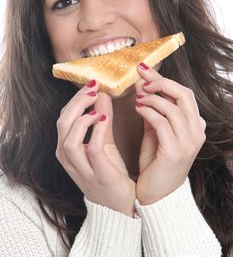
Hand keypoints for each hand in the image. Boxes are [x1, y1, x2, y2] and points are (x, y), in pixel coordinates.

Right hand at [56, 81, 135, 215]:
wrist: (120, 204)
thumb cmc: (109, 172)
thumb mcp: (104, 142)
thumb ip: (102, 119)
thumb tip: (102, 94)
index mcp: (68, 148)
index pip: (64, 118)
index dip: (76, 99)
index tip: (91, 85)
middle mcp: (69, 158)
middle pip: (63, 124)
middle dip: (77, 103)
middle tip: (92, 88)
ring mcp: (81, 168)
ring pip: (70, 138)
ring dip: (82, 117)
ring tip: (97, 105)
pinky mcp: (98, 174)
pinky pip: (91, 150)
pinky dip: (95, 132)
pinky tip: (104, 119)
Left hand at [134, 64, 205, 204]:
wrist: (156, 194)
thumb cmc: (156, 161)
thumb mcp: (154, 130)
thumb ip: (151, 107)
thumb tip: (141, 84)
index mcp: (194, 126)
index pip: (183, 93)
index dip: (162, 78)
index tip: (143, 69)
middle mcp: (196, 132)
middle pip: (183, 95)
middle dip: (160, 82)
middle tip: (141, 79)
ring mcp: (189, 142)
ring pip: (172, 107)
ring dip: (151, 98)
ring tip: (137, 98)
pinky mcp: (175, 152)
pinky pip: (162, 123)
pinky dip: (148, 111)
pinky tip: (138, 109)